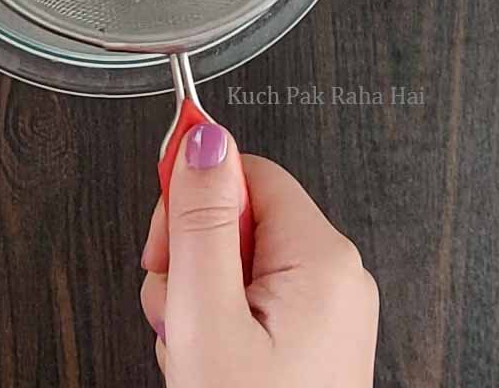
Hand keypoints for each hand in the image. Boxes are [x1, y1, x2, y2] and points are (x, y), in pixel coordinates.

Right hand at [140, 125, 378, 386]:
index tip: (164, 231)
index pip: (249, 172)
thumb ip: (200, 221)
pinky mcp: (309, 339)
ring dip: (197, 295)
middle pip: (241, 216)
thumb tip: (202, 138)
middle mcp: (334, 276)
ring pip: (237, 261)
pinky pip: (250, 299)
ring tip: (192, 346)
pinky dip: (217, 322)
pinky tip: (209, 360)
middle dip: (192, 254)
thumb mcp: (206, 319)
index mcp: (322, 258)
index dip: (197, 194)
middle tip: (177, 305)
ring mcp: (323, 311)